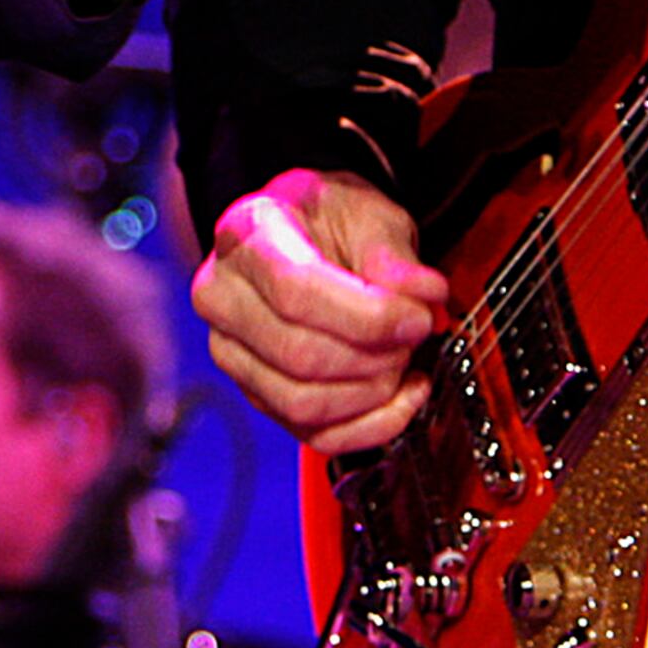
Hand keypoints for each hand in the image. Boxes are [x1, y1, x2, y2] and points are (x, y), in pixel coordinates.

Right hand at [192, 168, 452, 453]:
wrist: (304, 236)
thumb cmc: (329, 220)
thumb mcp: (367, 212)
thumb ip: (393, 255)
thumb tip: (425, 297)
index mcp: (245, 235)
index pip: (296, 292)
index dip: (367, 317)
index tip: (418, 318)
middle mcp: (222, 297)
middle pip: (298, 354)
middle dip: (375, 357)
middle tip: (417, 336)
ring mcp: (231, 352)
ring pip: (302, 404)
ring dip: (372, 394)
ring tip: (406, 361)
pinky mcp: (254, 393)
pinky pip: (311, 435)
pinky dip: (368, 427)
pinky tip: (400, 397)